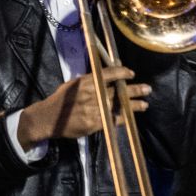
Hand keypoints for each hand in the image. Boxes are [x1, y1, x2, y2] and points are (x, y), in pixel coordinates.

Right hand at [17, 66, 150, 148]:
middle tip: (147, 88)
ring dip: (134, 105)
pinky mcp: (95, 123)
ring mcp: (94, 109)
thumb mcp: (73, 84)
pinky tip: (131, 117)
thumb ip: (90, 80)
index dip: (122, 73)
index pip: (109, 74)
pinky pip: (114, 120)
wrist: (48, 118)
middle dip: (135, 89)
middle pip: (118, 90)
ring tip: (144, 104)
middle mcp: (92, 94)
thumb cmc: (61, 100)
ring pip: (119, 106)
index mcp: (85, 82)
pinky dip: (123, 118)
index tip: (131, 73)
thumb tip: (108, 72)